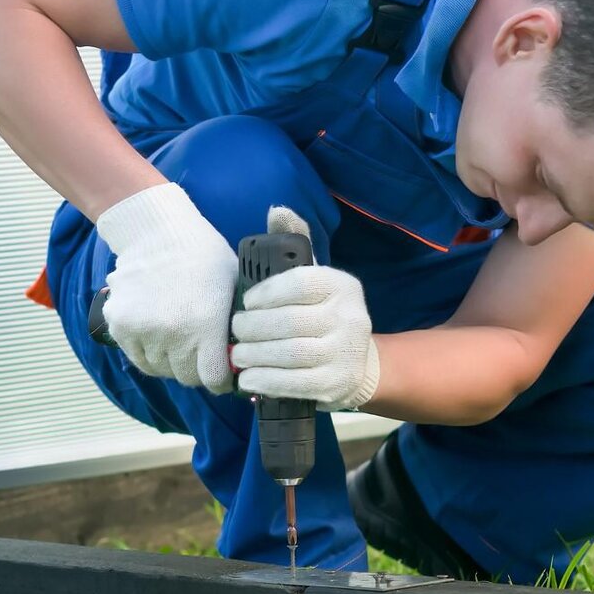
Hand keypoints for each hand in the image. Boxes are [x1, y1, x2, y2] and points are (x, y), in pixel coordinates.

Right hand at [99, 182, 236, 392]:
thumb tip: (246, 359)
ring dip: (171, 360)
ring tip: (178, 335)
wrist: (159, 233)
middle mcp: (172, 334)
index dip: (221, 380)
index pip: (213, 380)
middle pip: (186, 377)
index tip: (223, 374)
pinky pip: (138, 357)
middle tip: (200, 352)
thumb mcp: (234, 289)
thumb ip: (237, 328)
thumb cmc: (204, 258)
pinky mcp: (119, 326)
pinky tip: (158, 331)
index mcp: (205, 325)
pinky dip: (148, 352)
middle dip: (197, 369)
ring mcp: (142, 331)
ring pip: (161, 369)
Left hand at [230, 210, 379, 410]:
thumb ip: (295, 246)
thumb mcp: (315, 280)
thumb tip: (278, 210)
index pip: (299, 283)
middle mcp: (351, 317)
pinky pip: (294, 383)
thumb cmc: (323, 316)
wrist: (357, 364)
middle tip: (236, 331)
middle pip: (290, 322)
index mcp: (343, 286)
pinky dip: (266, 382)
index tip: (247, 302)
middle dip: (253, 328)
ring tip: (238, 355)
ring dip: (255, 355)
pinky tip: (249, 379)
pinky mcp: (337, 383)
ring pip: (290, 354)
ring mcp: (346, 353)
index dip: (266, 293)